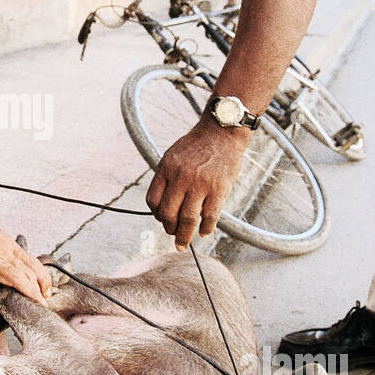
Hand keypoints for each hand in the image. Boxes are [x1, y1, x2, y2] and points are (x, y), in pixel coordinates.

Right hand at [0, 204, 51, 325]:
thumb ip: (1, 251)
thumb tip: (6, 264)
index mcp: (9, 247)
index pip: (34, 264)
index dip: (44, 279)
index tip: (46, 292)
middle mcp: (3, 254)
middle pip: (29, 273)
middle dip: (39, 291)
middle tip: (43, 307)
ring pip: (13, 278)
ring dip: (25, 295)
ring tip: (30, 312)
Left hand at [146, 116, 249, 249]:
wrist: (222, 131)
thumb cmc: (197, 146)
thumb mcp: (173, 156)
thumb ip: (167, 178)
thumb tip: (162, 206)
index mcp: (166, 169)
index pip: (153, 200)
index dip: (156, 214)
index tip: (162, 219)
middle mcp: (181, 177)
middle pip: (168, 213)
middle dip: (168, 229)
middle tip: (172, 235)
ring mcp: (200, 184)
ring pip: (188, 219)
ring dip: (184, 235)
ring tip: (183, 243)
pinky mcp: (219, 189)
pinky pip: (210, 216)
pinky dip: (206, 228)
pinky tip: (204, 232)